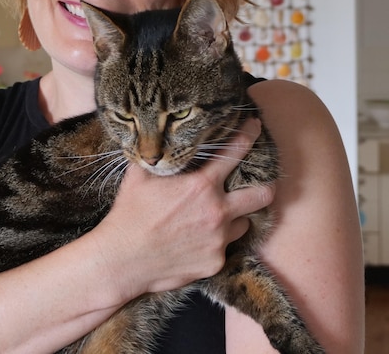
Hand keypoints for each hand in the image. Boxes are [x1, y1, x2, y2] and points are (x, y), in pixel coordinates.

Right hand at [92, 118, 274, 299]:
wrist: (122, 260)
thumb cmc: (129, 214)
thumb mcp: (139, 175)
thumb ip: (159, 155)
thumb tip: (160, 136)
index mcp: (201, 185)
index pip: (236, 152)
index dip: (249, 134)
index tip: (254, 126)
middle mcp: (217, 211)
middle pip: (263, 195)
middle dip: (266, 186)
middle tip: (259, 183)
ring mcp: (218, 240)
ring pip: (242, 223)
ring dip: (233, 218)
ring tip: (212, 218)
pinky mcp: (215, 262)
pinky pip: (224, 248)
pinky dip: (215, 243)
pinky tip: (194, 241)